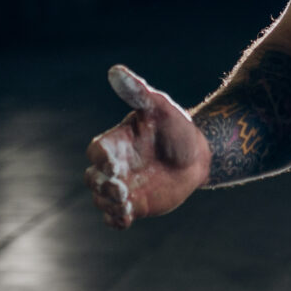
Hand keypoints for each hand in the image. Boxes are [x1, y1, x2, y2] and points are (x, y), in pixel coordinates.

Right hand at [86, 65, 211, 228]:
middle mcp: (115, 166)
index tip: (113, 161)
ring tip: (126, 204)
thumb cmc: (177, 127)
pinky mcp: (135, 205)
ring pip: (101, 200)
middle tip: (121, 188)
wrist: (198, 155)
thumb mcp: (160, 107)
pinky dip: (115, 220)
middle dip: (101, 185)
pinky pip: (115, 218)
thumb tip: (115, 70)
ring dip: (109, 204)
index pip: (95, 152)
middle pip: (92, 179)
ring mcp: (123, 187)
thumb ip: (137, 92)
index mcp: (116, 142)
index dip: (100, 158)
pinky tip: (126, 217)